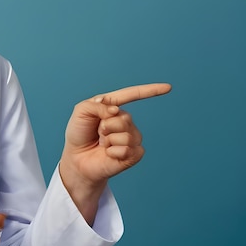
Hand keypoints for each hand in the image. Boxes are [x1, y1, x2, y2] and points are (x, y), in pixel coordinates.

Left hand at [59, 83, 170, 223]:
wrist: (76, 158)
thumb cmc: (78, 133)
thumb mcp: (80, 112)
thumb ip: (96, 105)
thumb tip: (116, 110)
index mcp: (113, 106)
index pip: (133, 95)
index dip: (150, 91)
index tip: (168, 87)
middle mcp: (125, 120)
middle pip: (125, 118)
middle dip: (106, 126)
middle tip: (98, 132)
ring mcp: (131, 137)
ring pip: (127, 135)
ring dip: (109, 140)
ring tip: (102, 143)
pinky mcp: (134, 154)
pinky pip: (128, 149)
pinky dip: (113, 152)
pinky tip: (108, 154)